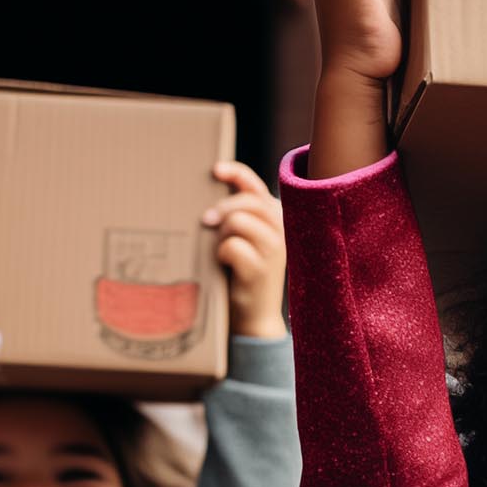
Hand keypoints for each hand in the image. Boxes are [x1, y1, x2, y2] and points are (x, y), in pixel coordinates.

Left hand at [205, 161, 286, 340]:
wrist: (254, 316)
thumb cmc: (241, 272)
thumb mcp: (244, 238)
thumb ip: (236, 215)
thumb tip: (207, 191)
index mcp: (277, 215)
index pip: (256, 185)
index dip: (235, 173)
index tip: (215, 170)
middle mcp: (282, 228)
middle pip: (246, 201)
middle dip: (221, 209)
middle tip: (204, 222)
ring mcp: (274, 249)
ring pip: (237, 222)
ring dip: (221, 235)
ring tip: (221, 251)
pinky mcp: (261, 269)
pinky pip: (231, 246)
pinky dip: (221, 253)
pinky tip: (224, 265)